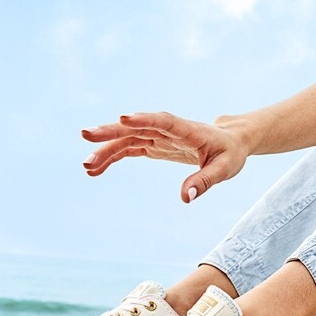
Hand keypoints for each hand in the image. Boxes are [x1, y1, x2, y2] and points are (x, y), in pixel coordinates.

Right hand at [81, 112, 248, 202]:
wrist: (230, 142)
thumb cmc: (229, 153)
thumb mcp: (224, 169)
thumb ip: (205, 181)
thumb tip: (185, 198)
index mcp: (190, 131)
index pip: (166, 122)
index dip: (145, 119)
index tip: (124, 118)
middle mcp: (170, 130)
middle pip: (138, 127)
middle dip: (112, 131)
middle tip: (86, 134)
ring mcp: (160, 136)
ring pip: (128, 139)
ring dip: (106, 149)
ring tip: (86, 165)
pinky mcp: (154, 145)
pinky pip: (130, 149)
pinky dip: (112, 158)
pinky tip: (95, 170)